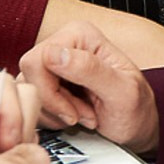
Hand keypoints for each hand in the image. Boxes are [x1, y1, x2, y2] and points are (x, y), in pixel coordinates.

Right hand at [19, 22, 159, 151]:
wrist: (135, 127)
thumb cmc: (135, 109)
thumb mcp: (122, 92)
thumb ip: (90, 70)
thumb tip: (53, 54)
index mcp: (79, 35)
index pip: (38, 60)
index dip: (52, 93)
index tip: (76, 111)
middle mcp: (63, 44)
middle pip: (29, 76)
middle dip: (54, 104)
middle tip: (81, 115)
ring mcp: (53, 64)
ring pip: (28, 91)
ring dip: (54, 113)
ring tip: (83, 116)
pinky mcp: (47, 83)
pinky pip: (31, 102)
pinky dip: (50, 118)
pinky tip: (73, 118)